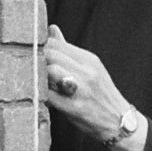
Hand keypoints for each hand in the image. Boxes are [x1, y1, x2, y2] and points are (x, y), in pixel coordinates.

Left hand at [42, 28, 132, 147]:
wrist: (119, 122)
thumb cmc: (100, 94)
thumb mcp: (90, 68)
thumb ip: (68, 50)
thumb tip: (52, 28)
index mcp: (89, 59)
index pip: (55, 43)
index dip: (40, 48)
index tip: (34, 57)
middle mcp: (87, 72)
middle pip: (51, 54)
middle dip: (38, 61)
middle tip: (32, 70)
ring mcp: (81, 90)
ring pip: (50, 70)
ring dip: (40, 76)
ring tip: (38, 82)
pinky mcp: (75, 108)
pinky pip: (49, 96)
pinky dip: (41, 95)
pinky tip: (41, 97)